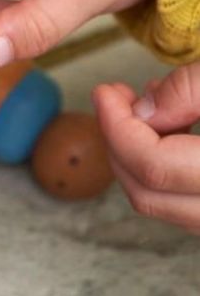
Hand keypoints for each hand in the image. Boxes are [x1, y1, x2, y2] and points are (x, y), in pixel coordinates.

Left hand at [93, 65, 199, 233]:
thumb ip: (191, 91)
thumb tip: (141, 111)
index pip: (153, 166)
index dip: (118, 127)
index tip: (105, 93)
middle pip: (146, 194)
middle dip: (119, 143)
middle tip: (117, 100)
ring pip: (160, 204)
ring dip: (138, 158)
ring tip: (147, 110)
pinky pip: (182, 205)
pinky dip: (163, 171)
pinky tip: (172, 132)